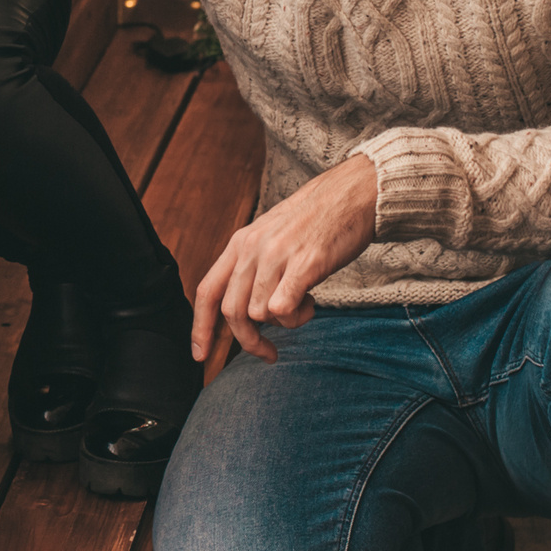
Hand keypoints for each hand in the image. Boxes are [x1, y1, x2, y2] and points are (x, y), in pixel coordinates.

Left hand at [192, 153, 379, 363]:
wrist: (351, 194)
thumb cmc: (315, 221)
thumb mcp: (270, 237)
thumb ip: (253, 267)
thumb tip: (246, 312)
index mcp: (239, 243)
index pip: (208, 291)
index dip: (200, 327)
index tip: (200, 356)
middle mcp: (251, 248)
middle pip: (231, 311)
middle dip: (248, 342)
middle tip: (268, 352)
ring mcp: (276, 255)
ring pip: (258, 314)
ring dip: (282, 323)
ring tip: (303, 305)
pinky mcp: (303, 264)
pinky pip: (282, 308)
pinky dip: (296, 318)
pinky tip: (310, 302)